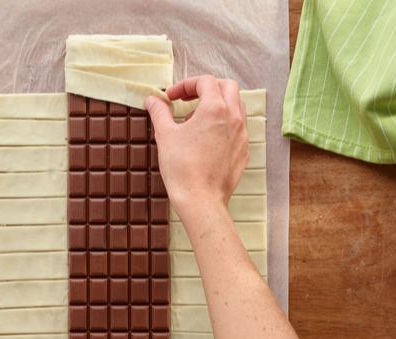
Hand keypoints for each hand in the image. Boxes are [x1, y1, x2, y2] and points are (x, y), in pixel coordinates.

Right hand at [145, 75, 249, 218]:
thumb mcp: (165, 135)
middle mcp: (233, 118)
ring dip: (218, 104)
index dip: (186, 85)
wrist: (201, 200)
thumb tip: (152, 100)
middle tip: (188, 99)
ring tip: (196, 119)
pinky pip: (238, 127)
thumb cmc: (183, 168)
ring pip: (237, 106)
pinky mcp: (243, 151)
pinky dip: (224, 124)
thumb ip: (160, 112)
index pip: (205, 82)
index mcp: (215, 108)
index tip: (171, 97)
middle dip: (207, 88)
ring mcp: (242, 135)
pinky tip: (207, 138)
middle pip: (228, 87)